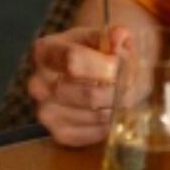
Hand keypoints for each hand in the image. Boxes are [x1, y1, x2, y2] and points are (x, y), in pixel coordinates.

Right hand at [27, 26, 135, 147]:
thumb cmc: (95, 52)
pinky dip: (111, 124)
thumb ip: (116, 36)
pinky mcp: (58, 133)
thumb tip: (121, 36)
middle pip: (89, 94)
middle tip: (132, 83)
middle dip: (120, 90)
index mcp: (45, 51)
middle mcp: (38, 84)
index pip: (74, 62)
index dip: (106, 66)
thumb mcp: (104, 37)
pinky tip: (112, 110)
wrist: (86, 73)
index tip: (123, 64)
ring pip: (96, 115)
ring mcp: (45, 112)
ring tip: (124, 95)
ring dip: (119, 107)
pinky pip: (94, 134)